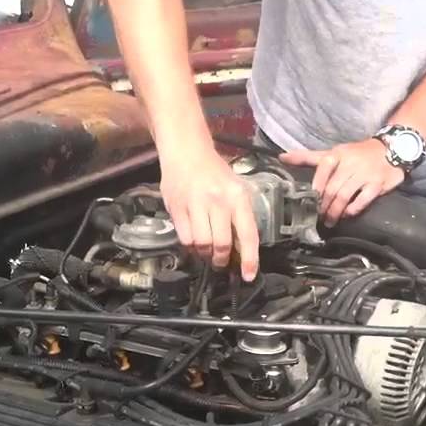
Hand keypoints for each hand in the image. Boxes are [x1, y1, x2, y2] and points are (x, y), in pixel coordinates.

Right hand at [159, 150, 259, 280]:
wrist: (186, 150)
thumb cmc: (213, 171)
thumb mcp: (236, 188)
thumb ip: (240, 215)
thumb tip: (242, 248)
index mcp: (238, 197)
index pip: (248, 234)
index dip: (249, 259)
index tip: (248, 275)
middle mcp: (218, 201)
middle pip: (221, 244)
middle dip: (221, 260)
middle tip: (221, 262)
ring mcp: (195, 204)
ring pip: (202, 244)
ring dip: (205, 254)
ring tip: (206, 251)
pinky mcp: (177, 208)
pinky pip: (185, 238)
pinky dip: (190, 245)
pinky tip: (193, 239)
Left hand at [280, 139, 404, 226]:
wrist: (390, 149)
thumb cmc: (357, 154)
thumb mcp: (333, 153)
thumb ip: (308, 157)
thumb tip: (282, 157)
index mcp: (338, 154)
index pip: (323, 166)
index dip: (316, 185)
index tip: (309, 200)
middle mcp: (351, 163)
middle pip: (332, 187)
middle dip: (323, 205)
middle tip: (318, 216)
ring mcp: (365, 174)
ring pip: (345, 195)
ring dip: (335, 211)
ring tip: (330, 220)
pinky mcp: (378, 184)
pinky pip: (363, 199)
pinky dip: (353, 209)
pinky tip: (347, 214)